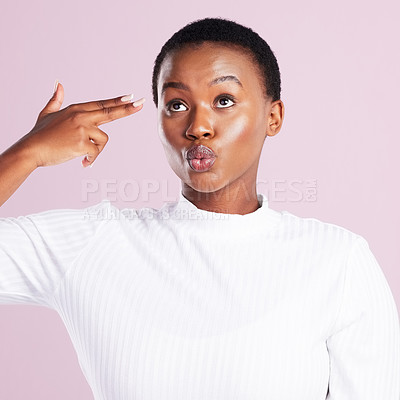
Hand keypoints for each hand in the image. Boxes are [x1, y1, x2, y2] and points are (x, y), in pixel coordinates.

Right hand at [19, 82, 144, 167]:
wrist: (32, 149)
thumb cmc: (40, 134)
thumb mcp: (47, 113)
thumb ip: (56, 99)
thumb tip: (58, 83)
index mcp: (76, 109)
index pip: (101, 104)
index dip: (117, 101)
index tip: (130, 96)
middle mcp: (81, 116)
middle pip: (110, 112)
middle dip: (127, 109)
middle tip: (142, 103)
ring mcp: (82, 129)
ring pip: (103, 140)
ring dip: (96, 151)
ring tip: (82, 155)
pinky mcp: (82, 142)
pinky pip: (96, 153)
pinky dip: (91, 160)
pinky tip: (82, 163)